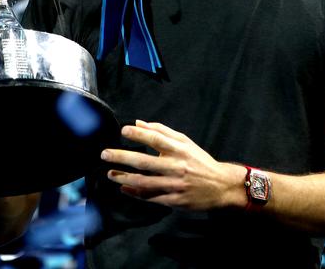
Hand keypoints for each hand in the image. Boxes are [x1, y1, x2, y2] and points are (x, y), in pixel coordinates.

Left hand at [100, 120, 245, 210]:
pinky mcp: (174, 200)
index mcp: (180, 150)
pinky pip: (151, 197)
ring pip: (144, 182)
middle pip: (145, 162)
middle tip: (105, 154)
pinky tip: (124, 188)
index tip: (123, 130)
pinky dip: (135, 193)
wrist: (220, 186)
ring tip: (110, 174)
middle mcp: (177, 167)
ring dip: (124, 178)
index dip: (139, 134)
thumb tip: (138, 123)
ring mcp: (175, 185)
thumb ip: (162, 132)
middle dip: (122, 157)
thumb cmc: (200, 161)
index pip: (156, 139)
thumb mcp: (185, 142)